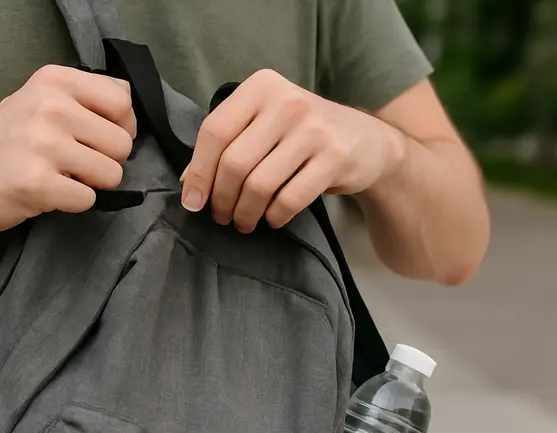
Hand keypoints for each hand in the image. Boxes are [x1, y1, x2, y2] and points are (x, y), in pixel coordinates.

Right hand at [0, 65, 136, 233]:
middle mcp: (51, 107)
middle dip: (107, 161)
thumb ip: (81, 101)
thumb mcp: (36, 100)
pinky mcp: (38, 183)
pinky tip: (47, 193)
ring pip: (112, 174)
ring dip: (92, 184)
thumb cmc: (1, 142)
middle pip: (123, 143)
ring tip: (60, 177)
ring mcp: (44, 145)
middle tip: (75, 164)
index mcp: (54, 81)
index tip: (99, 137)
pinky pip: (89, 199)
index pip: (123, 99)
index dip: (122, 125)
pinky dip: (73, 203)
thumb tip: (129, 120)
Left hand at [180, 69, 403, 232]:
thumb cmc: (303, 135)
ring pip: (259, 184)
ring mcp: (313, 129)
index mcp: (262, 86)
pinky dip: (274, 216)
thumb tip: (189, 185)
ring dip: (245, 213)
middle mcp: (287, 101)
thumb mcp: (265, 125)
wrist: (367, 141)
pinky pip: (289, 199)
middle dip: (221, 199)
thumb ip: (229, 143)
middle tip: (221, 216)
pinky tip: (272, 219)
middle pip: (234, 162)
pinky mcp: (334, 158)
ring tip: (244, 222)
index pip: (214, 131)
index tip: (192, 203)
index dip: (198, 172)